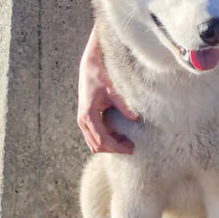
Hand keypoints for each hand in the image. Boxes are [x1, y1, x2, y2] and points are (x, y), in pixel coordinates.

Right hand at [77, 29, 137, 153]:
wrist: (88, 68)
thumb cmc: (99, 78)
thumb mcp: (112, 90)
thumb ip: (123, 105)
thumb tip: (136, 118)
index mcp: (88, 115)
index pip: (102, 138)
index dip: (117, 146)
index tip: (131, 148)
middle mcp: (82, 121)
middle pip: (97, 145)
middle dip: (114, 149)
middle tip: (131, 147)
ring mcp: (82, 121)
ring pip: (94, 143)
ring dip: (109, 146)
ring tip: (126, 142)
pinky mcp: (85, 120)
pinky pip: (94, 137)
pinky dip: (105, 140)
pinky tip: (118, 136)